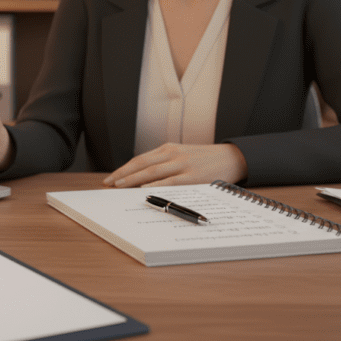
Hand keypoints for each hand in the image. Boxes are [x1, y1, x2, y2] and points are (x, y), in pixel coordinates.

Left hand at [102, 143, 246, 187]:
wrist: (232, 157)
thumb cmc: (205, 160)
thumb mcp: (183, 155)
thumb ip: (165, 163)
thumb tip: (144, 178)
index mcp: (169, 149)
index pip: (140, 159)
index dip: (124, 168)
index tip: (111, 178)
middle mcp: (172, 154)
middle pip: (141, 164)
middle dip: (122, 174)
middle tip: (108, 183)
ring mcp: (181, 164)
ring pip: (151, 172)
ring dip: (133, 180)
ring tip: (119, 187)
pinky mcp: (191, 176)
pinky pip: (168, 182)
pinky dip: (154, 186)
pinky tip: (143, 191)